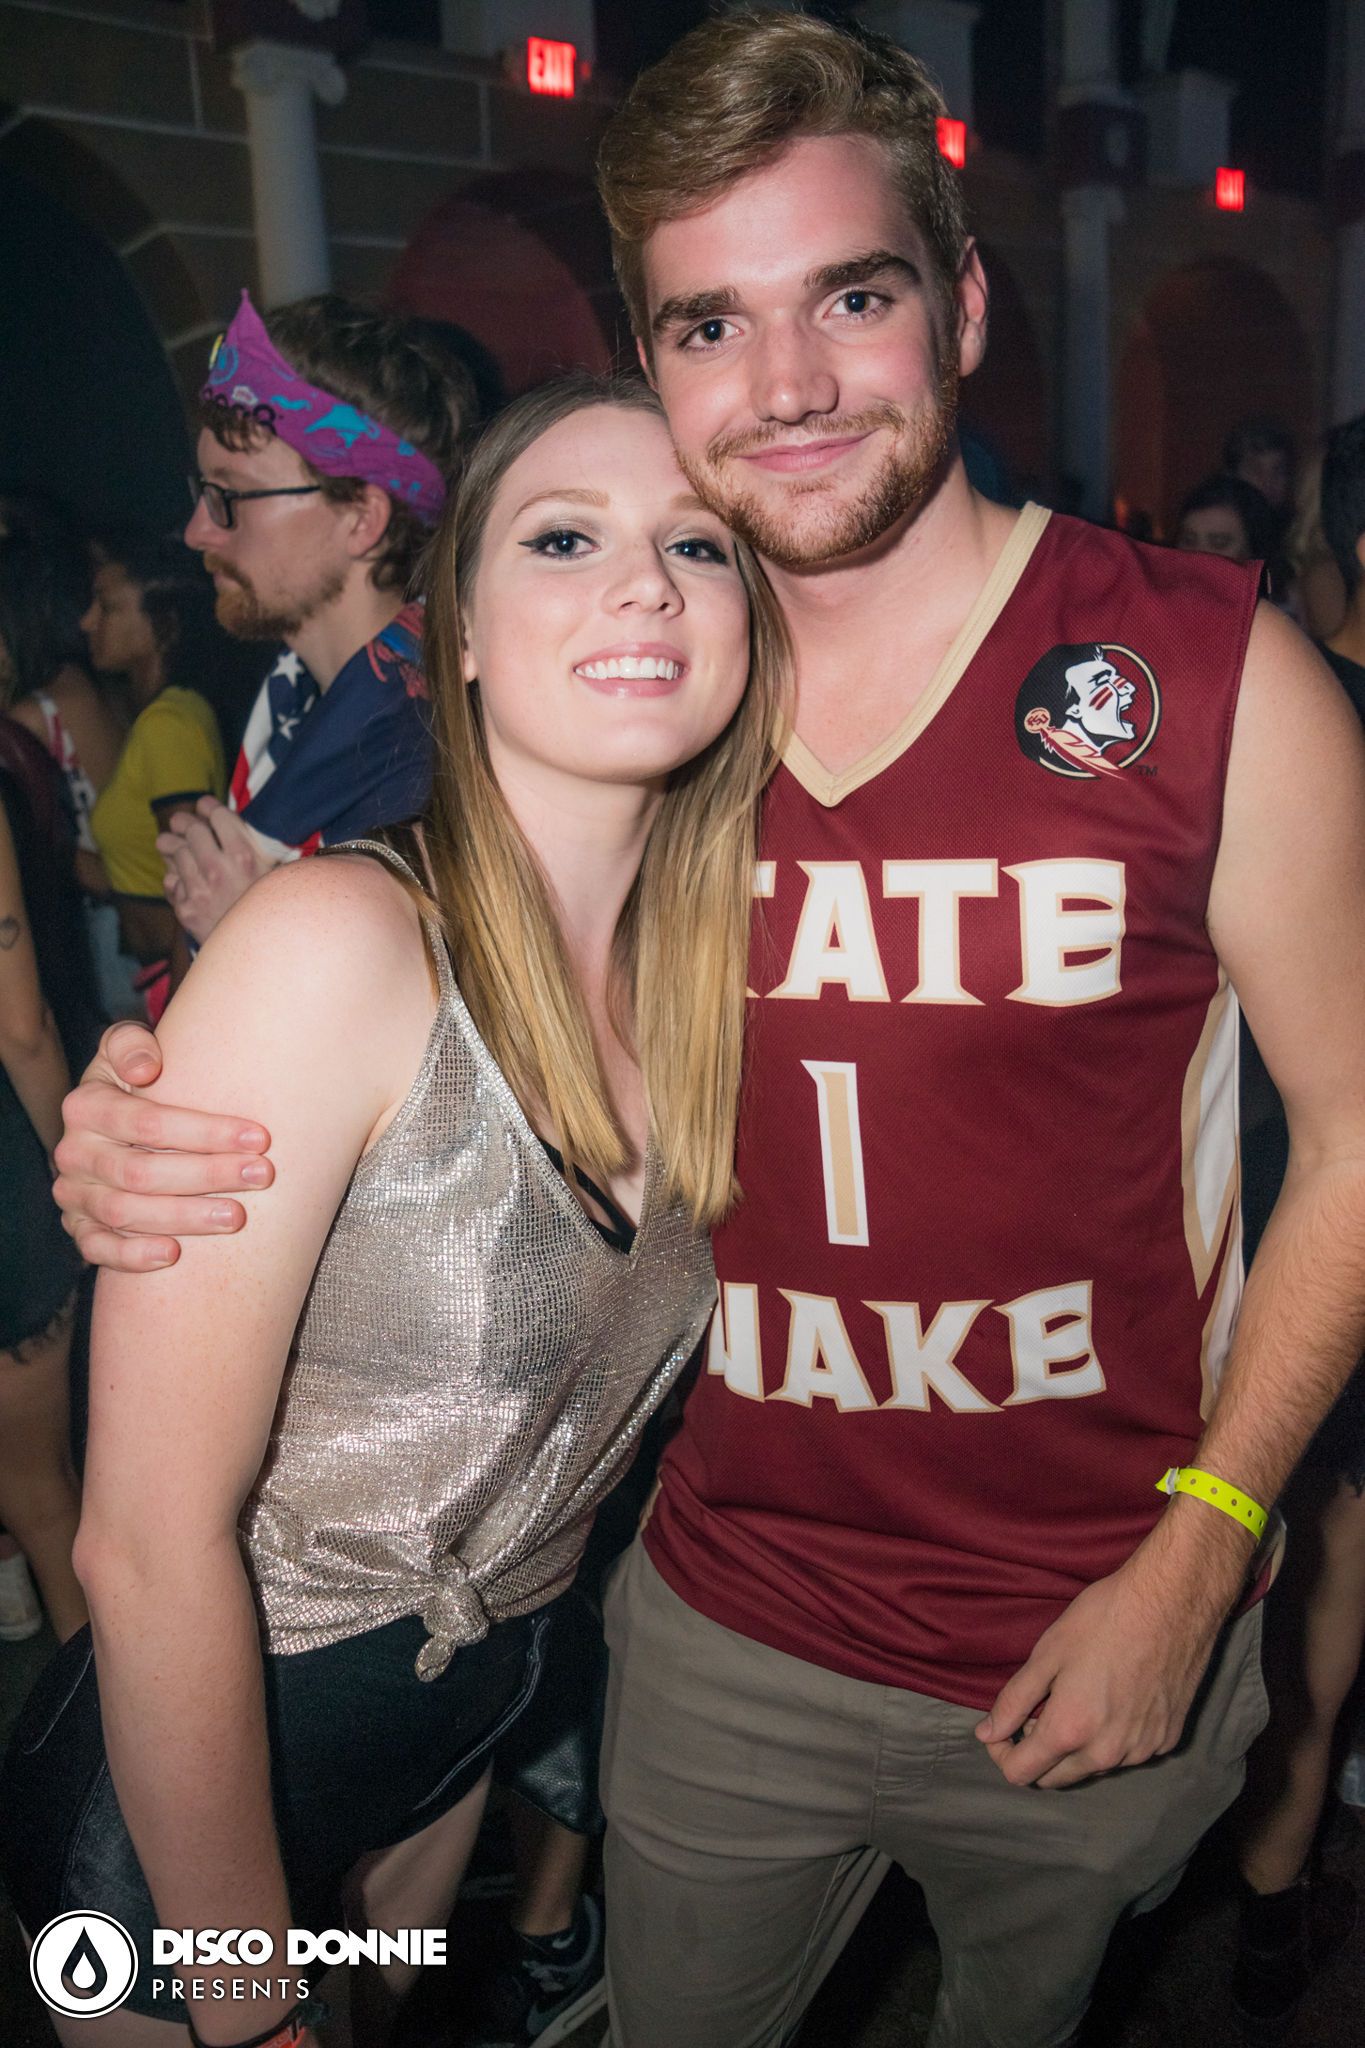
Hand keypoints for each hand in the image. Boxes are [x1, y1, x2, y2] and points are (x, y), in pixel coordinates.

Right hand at [53, 1021, 272, 1270]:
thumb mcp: (126, 1048)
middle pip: (142, 1172)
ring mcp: (74, 1193)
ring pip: (126, 1213)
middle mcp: (74, 1152)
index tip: (259, 1137)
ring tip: (236, 1215)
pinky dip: (132, 1256)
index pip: (148, 1123)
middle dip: (208, 1175)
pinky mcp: (79, 1227)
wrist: (112, 1121)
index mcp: (86, 1106)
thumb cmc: (137, 1082)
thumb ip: (130, 1043)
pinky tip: (174, 1255)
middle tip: (262, 1175)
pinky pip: (98, 1248)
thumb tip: (146, 1069)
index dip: (205, 1132)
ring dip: (184, 1218)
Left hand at [158, 795, 274, 942]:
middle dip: (185, 822)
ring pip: (175, 851)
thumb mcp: (274, 874)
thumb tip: (227, 824)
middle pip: (192, 829)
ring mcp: (199, 889)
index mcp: (245, 856)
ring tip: (173, 844)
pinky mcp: (186, 909)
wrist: (262, 953)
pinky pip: (171, 881)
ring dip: (173, 845)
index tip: (205, 807)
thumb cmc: (271, 910)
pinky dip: (175, 879)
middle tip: (182, 822)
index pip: (218, 816)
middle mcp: (218, 869)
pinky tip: (183, 880)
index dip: (208, 807)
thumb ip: (255, 848)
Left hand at [974, 1522, 1238, 1788]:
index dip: (1002, 1753)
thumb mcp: (1046, 1654)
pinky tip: (1114, 1699)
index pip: (1022, 1774)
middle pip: (1056, 1779)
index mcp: (1070, 1731)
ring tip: (1078, 1698)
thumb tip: (986, 1734)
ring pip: (1093, 1766)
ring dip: (1077, 1747)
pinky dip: (1113, 1737)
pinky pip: (1128, 1753)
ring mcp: (1142, 1750)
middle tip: (1039, 1710)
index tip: (1002, 1728)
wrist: (1171, 1603)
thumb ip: (1013, 1701)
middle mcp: (1107, 1753)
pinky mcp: (1168, 1740)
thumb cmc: (1103, 1619)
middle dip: (1038, 1753)